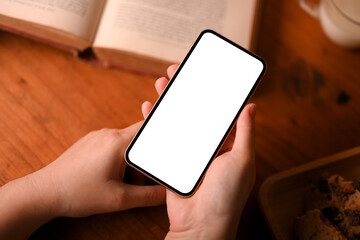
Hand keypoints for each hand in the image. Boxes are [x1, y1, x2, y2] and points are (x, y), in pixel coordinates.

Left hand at [0, 123, 164, 238]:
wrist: (45, 192)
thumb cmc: (78, 193)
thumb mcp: (119, 199)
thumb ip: (148, 196)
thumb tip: (166, 193)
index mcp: (118, 143)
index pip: (149, 129)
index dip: (162, 136)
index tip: (171, 141)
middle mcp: (108, 134)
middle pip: (139, 139)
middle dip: (145, 158)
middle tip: (141, 179)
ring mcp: (97, 137)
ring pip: (126, 144)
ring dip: (131, 162)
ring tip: (123, 183)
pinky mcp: (90, 143)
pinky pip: (113, 146)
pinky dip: (119, 160)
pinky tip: (110, 177)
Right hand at [142, 65, 255, 239]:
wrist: (202, 224)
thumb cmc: (227, 194)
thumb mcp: (242, 160)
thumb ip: (245, 132)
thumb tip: (250, 105)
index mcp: (226, 142)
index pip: (217, 109)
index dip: (210, 90)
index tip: (202, 72)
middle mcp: (206, 144)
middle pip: (193, 110)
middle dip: (184, 89)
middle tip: (176, 71)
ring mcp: (187, 151)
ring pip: (176, 119)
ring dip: (169, 100)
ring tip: (161, 82)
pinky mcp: (171, 159)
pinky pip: (162, 136)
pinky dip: (154, 121)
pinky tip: (149, 108)